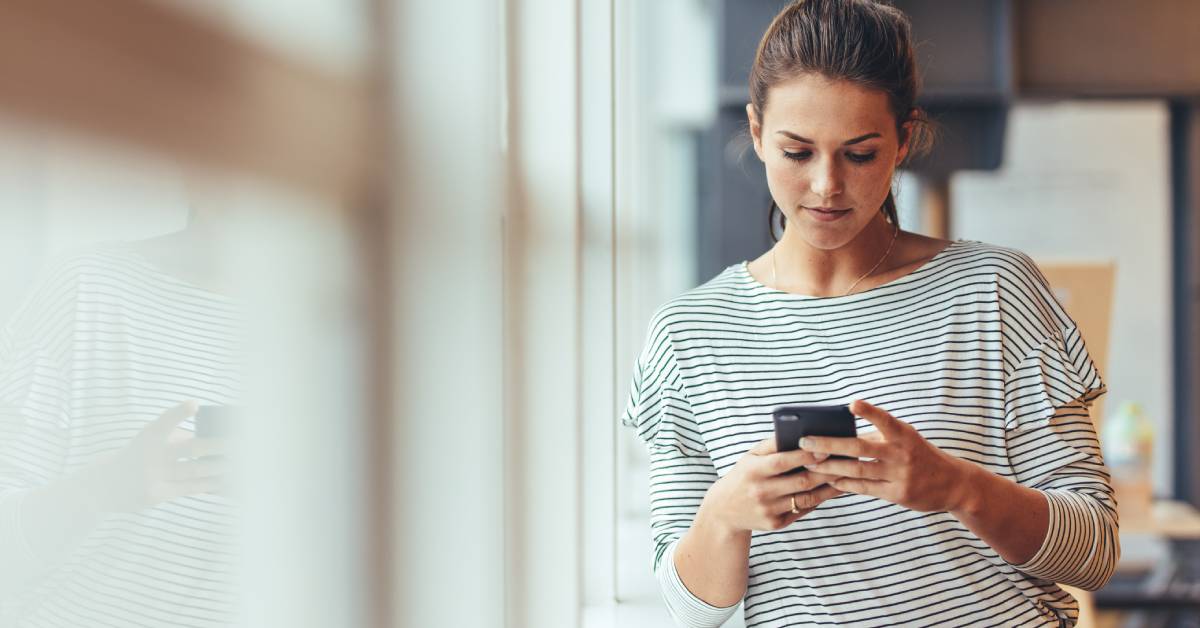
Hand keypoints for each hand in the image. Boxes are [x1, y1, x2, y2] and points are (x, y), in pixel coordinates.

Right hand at [86, 400, 229, 512]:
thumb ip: (178, 436)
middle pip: (191, 448)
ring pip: (196, 470)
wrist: (105, 484)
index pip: (165, 421)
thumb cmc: (140, 454)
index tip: (194, 404)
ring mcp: (154, 476)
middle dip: (219, 445)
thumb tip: (218, 438)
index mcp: (150, 435)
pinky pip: (192, 488)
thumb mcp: (151, 439)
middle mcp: (151, 454)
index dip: (179, 413)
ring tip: (244, 462)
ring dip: (222, 466)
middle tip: (243, 441)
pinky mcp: (158, 494)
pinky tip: (229, 481)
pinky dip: (212, 484)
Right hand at [698, 437, 842, 533]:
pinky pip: (803, 510)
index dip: (805, 456)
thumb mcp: (750, 456)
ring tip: (845, 476)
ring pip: (807, 498)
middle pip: (801, 481)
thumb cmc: (744, 475)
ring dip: (829, 488)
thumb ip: (773, 444)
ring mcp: (769, 510)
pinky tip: (832, 490)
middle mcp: (761, 492)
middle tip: (846, 462)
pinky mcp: (776, 524)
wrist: (724, 510)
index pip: (783, 462)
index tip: (826, 448)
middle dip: (826, 471)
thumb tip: (801, 432)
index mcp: (753, 470)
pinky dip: (819, 500)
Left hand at [805, 399, 976, 512]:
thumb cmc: (920, 455)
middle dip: (829, 444)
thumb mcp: (906, 439)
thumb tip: (841, 433)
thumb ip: (879, 435)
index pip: (885, 420)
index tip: (852, 404)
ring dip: (830, 466)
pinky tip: (829, 479)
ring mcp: (899, 475)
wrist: (953, 484)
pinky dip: (844, 483)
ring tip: (809, 462)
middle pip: (859, 447)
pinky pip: (864, 488)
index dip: (869, 412)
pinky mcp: (897, 494)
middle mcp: (901, 454)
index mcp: (904, 435)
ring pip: (857, 470)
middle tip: (805, 441)